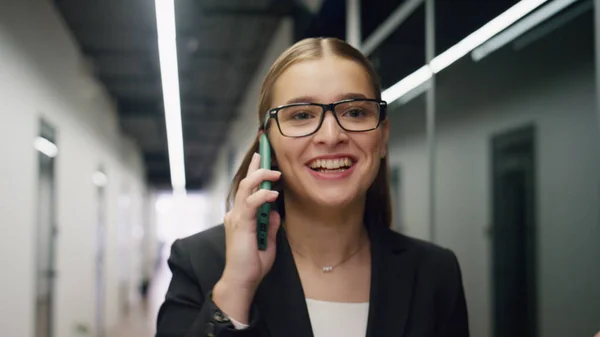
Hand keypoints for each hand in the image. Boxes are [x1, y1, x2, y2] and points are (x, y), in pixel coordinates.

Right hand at [213, 152, 280, 321]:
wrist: (242, 280)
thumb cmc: (253, 264)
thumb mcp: (268, 241)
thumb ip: (270, 225)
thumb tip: (274, 211)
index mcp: (241, 216)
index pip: (248, 189)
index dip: (255, 172)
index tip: (263, 158)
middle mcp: (236, 213)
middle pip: (245, 182)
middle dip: (256, 166)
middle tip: (265, 152)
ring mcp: (236, 217)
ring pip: (245, 188)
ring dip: (261, 177)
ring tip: (275, 172)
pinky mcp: (240, 224)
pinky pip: (250, 204)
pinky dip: (262, 196)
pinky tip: (273, 194)